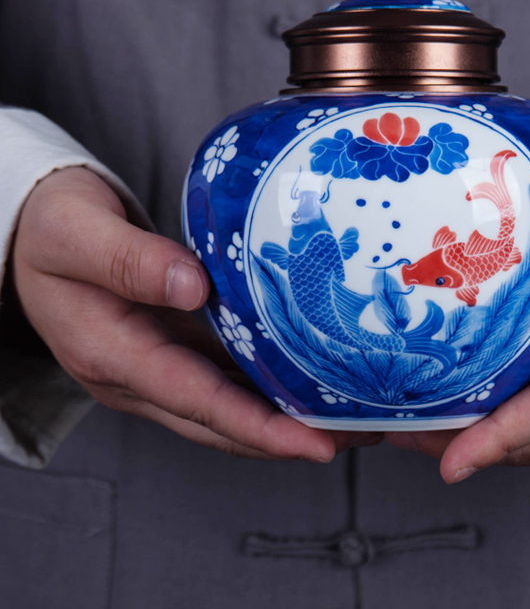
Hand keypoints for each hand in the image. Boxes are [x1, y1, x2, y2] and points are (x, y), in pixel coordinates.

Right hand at [12, 167, 378, 460]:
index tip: (312, 443)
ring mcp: (154, 365)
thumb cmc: (51, 227)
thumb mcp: (77, 233)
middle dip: (287, 436)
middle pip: (219, 419)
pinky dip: (265, 385)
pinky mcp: (171, 348)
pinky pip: (223, 376)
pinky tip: (307, 379)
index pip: (195, 400)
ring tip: (347, 416)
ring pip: (226, 405)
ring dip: (284, 417)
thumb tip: (195, 287)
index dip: (257, 426)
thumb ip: (131, 260)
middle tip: (357, 436)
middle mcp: (135, 374)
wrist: (32, 231)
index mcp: (111, 353)